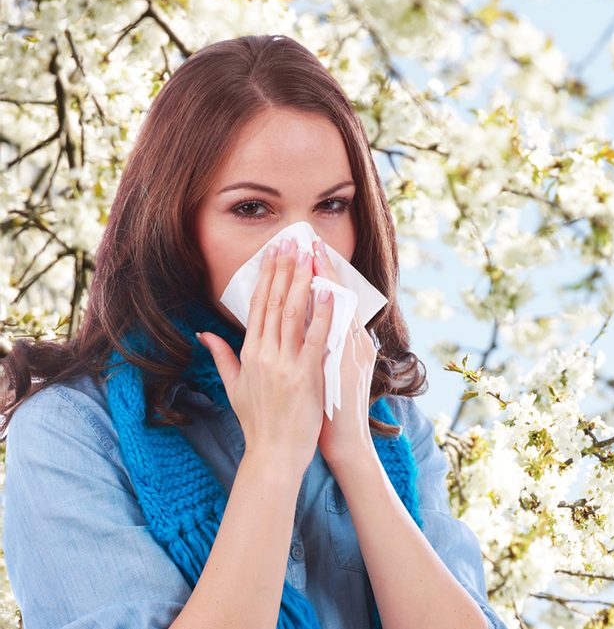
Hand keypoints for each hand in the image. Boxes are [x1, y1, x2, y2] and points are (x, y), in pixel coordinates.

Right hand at [197, 240, 333, 476]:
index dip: (266, 277)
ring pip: (294, 313)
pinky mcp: (305, 375)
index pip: (257, 306)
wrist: (273, 452)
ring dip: (302, 281)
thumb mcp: (234, 386)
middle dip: (284, 270)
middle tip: (292, 243)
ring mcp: (285, 363)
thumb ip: (221, 356)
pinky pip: (316, 337)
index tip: (273, 254)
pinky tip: (328, 291)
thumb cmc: (258, 422)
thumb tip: (203, 334)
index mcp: (249, 353)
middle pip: (275, 303)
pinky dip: (322, 313)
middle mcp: (264, 353)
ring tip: (309, 256)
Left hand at [312, 239, 381, 468]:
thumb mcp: (330, 375)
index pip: (332, 301)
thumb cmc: (331, 412)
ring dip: (320, 279)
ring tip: (308, 252)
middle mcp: (352, 344)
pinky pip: (336, 334)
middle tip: (305, 239)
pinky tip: (324, 290)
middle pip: (334, 297)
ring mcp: (349, 354)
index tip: (306, 250)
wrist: (343, 444)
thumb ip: (325, 349)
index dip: (319, 275)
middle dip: (317, 268)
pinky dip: (331, 311)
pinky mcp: (344, 368)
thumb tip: (319, 330)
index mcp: (345, 345)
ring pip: (336, 308)